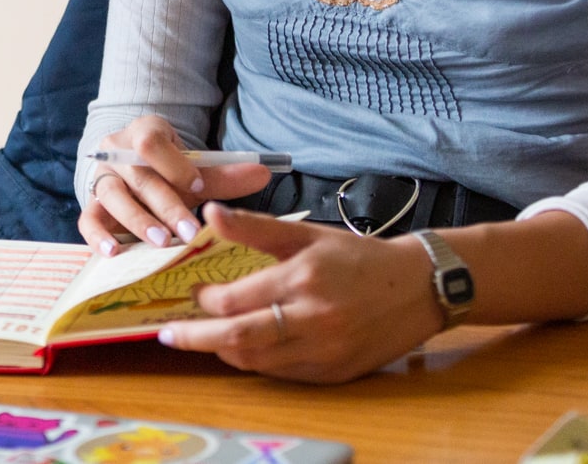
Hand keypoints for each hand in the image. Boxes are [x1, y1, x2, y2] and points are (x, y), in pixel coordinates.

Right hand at [79, 115, 272, 253]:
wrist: (132, 170)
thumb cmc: (166, 171)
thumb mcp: (192, 170)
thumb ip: (224, 176)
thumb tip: (263, 174)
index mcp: (142, 133)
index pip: (151, 142)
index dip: (175, 165)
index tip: (199, 188)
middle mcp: (116, 154)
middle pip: (139, 177)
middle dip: (166, 206)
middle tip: (190, 232)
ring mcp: (100, 180)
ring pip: (113, 197)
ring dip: (137, 221)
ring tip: (160, 243)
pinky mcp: (90, 207)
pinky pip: (87, 221)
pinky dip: (98, 238)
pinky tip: (114, 254)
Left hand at [156, 203, 442, 383]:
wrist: (419, 288)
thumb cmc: (357, 257)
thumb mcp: (305, 234)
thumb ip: (254, 227)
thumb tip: (208, 214)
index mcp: (303, 279)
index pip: (235, 300)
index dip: (205, 300)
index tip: (193, 291)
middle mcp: (313, 320)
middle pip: (238, 338)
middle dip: (196, 338)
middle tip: (168, 335)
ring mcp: (325, 351)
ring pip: (257, 361)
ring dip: (223, 351)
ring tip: (203, 338)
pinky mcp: (335, 373)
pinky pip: (282, 374)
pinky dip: (255, 362)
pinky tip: (241, 348)